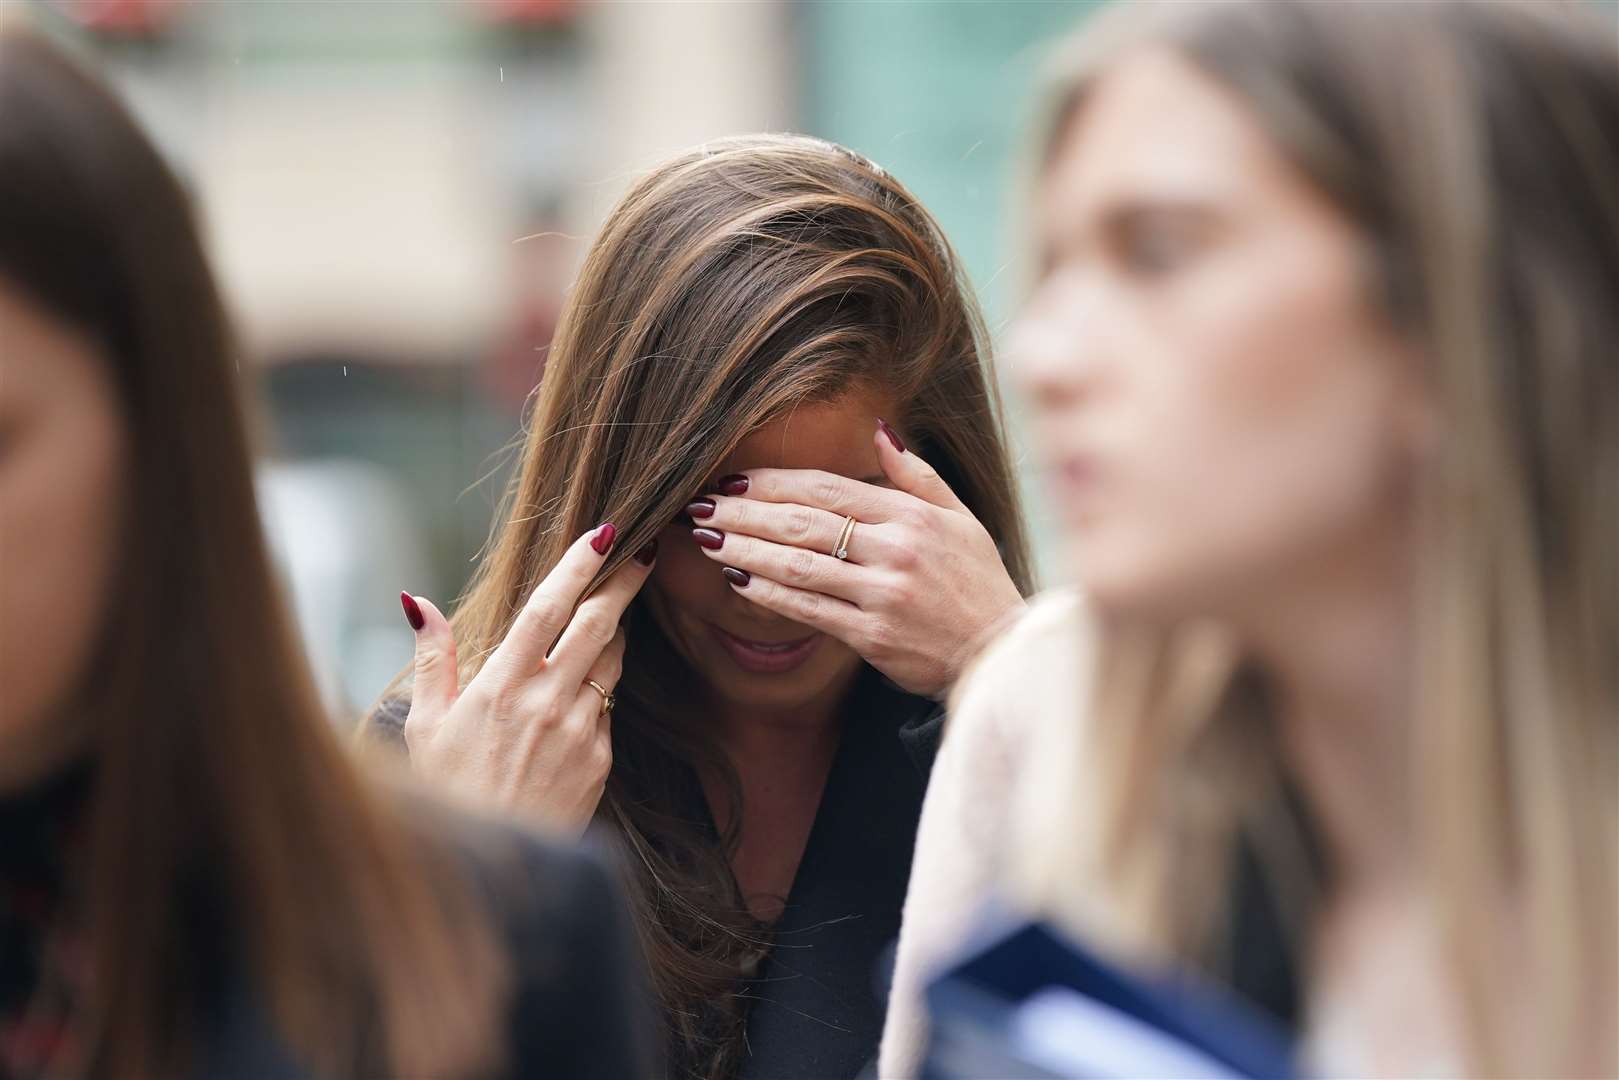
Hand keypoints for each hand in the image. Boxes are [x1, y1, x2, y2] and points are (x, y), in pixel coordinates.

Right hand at [399, 524, 654, 837]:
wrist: (491, 867)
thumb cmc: (448, 792)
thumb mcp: (425, 726)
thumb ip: (432, 659)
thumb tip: (417, 601)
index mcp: (502, 685)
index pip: (549, 606)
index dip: (580, 564)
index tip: (606, 533)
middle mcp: (547, 700)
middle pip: (599, 622)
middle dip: (625, 581)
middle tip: (645, 551)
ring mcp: (580, 730)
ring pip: (611, 661)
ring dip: (615, 631)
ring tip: (614, 609)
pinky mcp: (600, 759)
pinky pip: (607, 708)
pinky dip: (600, 689)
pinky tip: (586, 687)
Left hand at [688, 419, 1024, 698]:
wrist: (1001, 654)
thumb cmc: (978, 582)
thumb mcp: (959, 518)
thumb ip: (916, 474)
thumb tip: (879, 428)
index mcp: (911, 515)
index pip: (828, 489)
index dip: (774, 482)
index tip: (733, 480)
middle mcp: (895, 550)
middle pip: (803, 522)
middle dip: (744, 512)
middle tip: (700, 505)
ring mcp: (883, 593)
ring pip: (797, 564)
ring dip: (744, 550)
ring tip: (706, 539)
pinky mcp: (873, 635)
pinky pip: (809, 609)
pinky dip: (768, 594)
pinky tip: (737, 582)